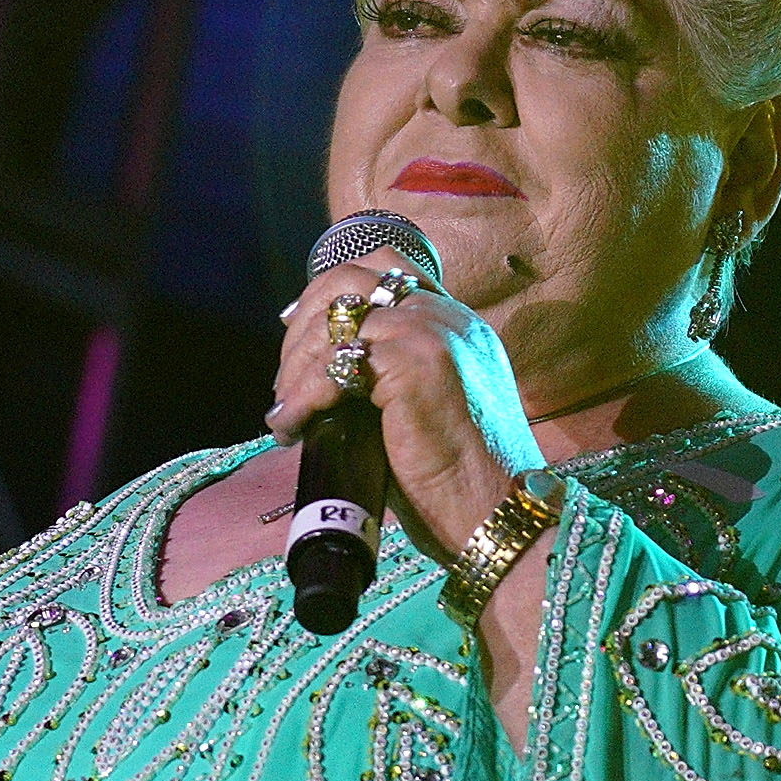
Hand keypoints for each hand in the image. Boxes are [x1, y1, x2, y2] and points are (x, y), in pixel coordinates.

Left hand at [269, 248, 538, 558]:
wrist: (495, 513)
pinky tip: (293, 426)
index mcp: (455, 323)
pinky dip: (302, 396)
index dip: (330, 291)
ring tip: (286, 411)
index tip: (298, 331)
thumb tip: (320, 377)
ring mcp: (432, 333)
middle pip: (348, 280)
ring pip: (334, 320)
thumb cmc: (456, 480)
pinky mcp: (415, 363)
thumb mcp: (424, 410)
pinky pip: (334, 365)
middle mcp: (447, 317)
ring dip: (295, 367)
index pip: (385, 267)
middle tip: (286, 381)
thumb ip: (387, 377)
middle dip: (301, 325)